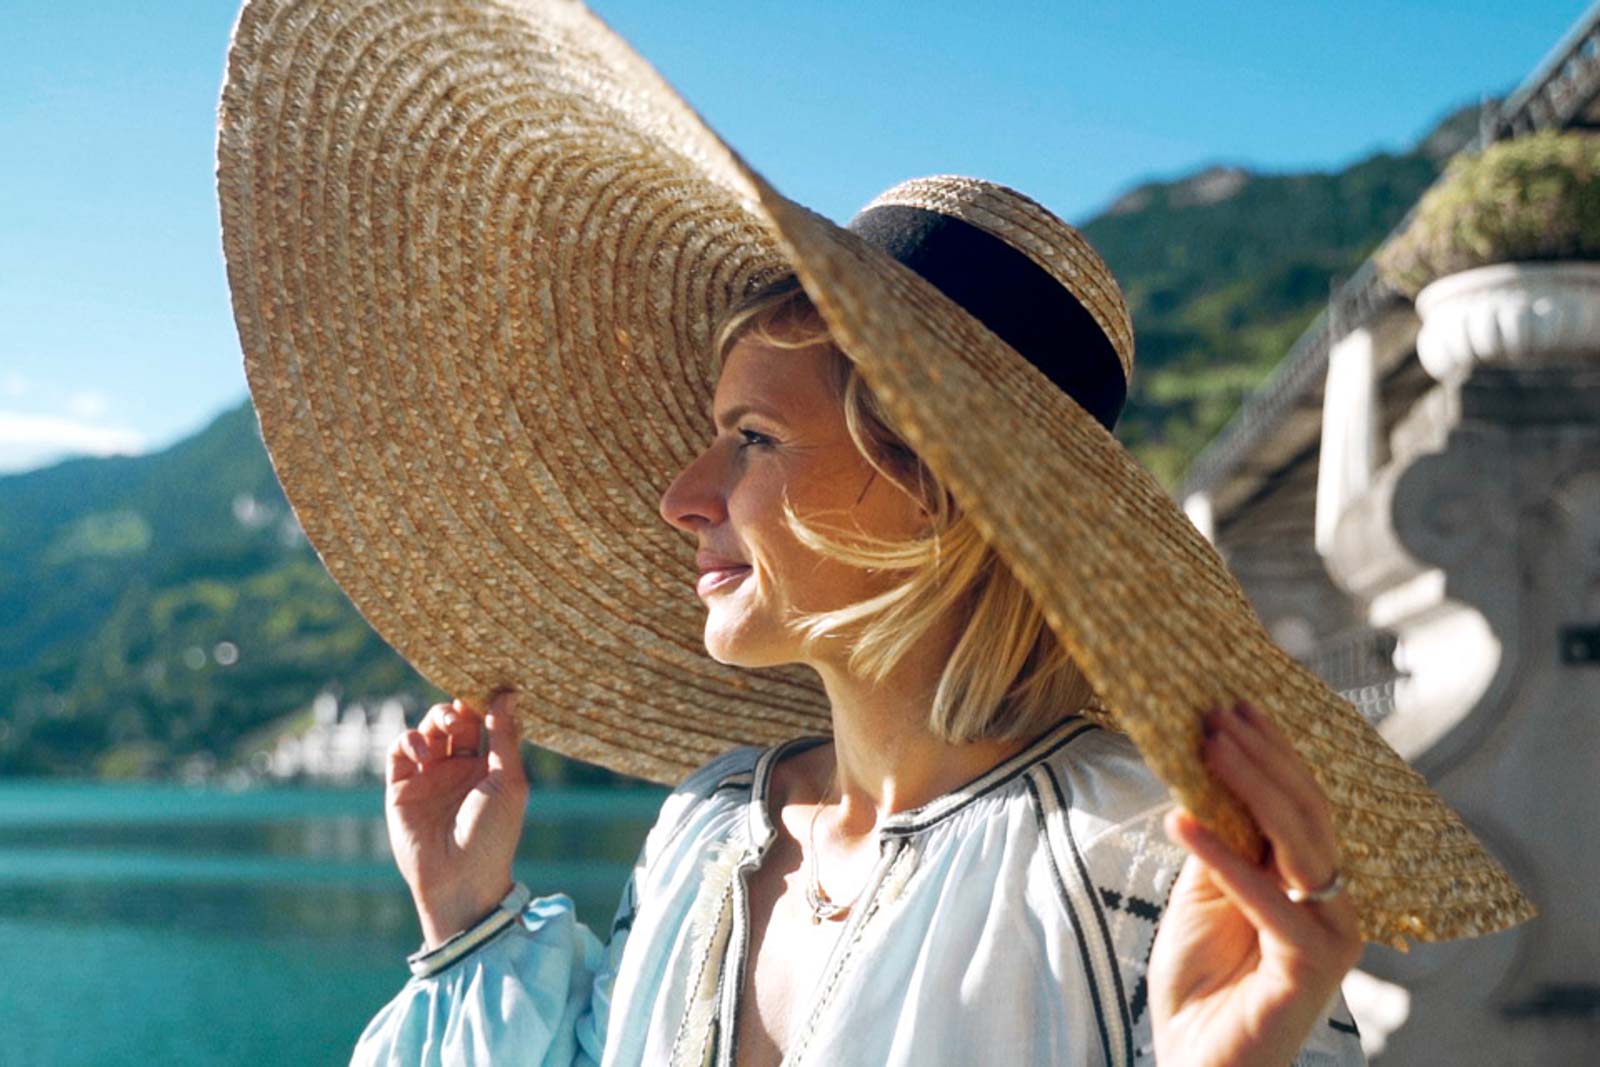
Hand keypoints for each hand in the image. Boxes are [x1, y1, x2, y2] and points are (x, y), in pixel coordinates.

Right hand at [384, 689, 529, 948]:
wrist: (460, 879)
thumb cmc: (493, 834)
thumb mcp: (508, 781)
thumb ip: (504, 737)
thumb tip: (508, 693)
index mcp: (489, 767)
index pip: (484, 724)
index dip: (484, 705)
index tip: (489, 687)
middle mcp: (458, 769)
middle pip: (455, 722)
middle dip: (460, 709)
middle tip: (465, 709)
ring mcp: (429, 777)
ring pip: (427, 730)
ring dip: (436, 719)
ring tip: (447, 726)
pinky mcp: (401, 788)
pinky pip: (400, 752)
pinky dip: (409, 740)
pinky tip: (423, 749)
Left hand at [1148, 700, 1362, 1066]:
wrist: (1196, 1061)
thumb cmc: (1201, 982)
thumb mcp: (1203, 892)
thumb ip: (1219, 839)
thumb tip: (1206, 769)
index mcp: (1313, 883)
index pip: (1301, 802)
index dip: (1273, 751)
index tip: (1236, 703)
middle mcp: (1335, 905)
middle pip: (1306, 813)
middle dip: (1262, 757)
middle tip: (1218, 713)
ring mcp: (1330, 938)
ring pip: (1299, 843)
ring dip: (1250, 788)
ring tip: (1205, 745)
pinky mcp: (1309, 969)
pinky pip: (1268, 900)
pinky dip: (1223, 858)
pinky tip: (1180, 820)